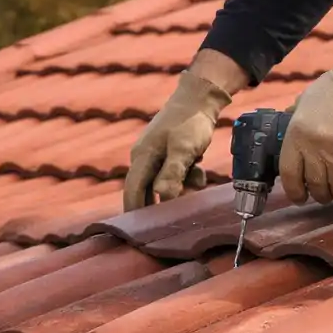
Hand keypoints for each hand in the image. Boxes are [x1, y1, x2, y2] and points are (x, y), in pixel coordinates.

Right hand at [122, 50, 247, 210]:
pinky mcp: (169, 154)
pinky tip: (198, 170)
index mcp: (142, 157)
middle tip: (168, 223)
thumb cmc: (190, 122)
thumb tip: (163, 197)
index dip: (134, 213)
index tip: (137, 234)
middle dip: (158, 205)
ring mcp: (156, 155)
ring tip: (193, 181)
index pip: (132, 192)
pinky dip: (186, 177)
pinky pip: (174, 174)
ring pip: (163, 183)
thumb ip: (173, 172)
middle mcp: (144, 157)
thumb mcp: (184, 149)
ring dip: (178, 188)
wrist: (200, 97)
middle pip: (145, 191)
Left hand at [279, 33, 332, 204]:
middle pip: (316, 186)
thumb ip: (296, 115)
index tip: (300, 197)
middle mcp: (315, 149)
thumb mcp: (306, 100)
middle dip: (321, 194)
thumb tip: (288, 120)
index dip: (294, 191)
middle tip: (327, 193)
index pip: (289, 174)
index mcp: (296, 135)